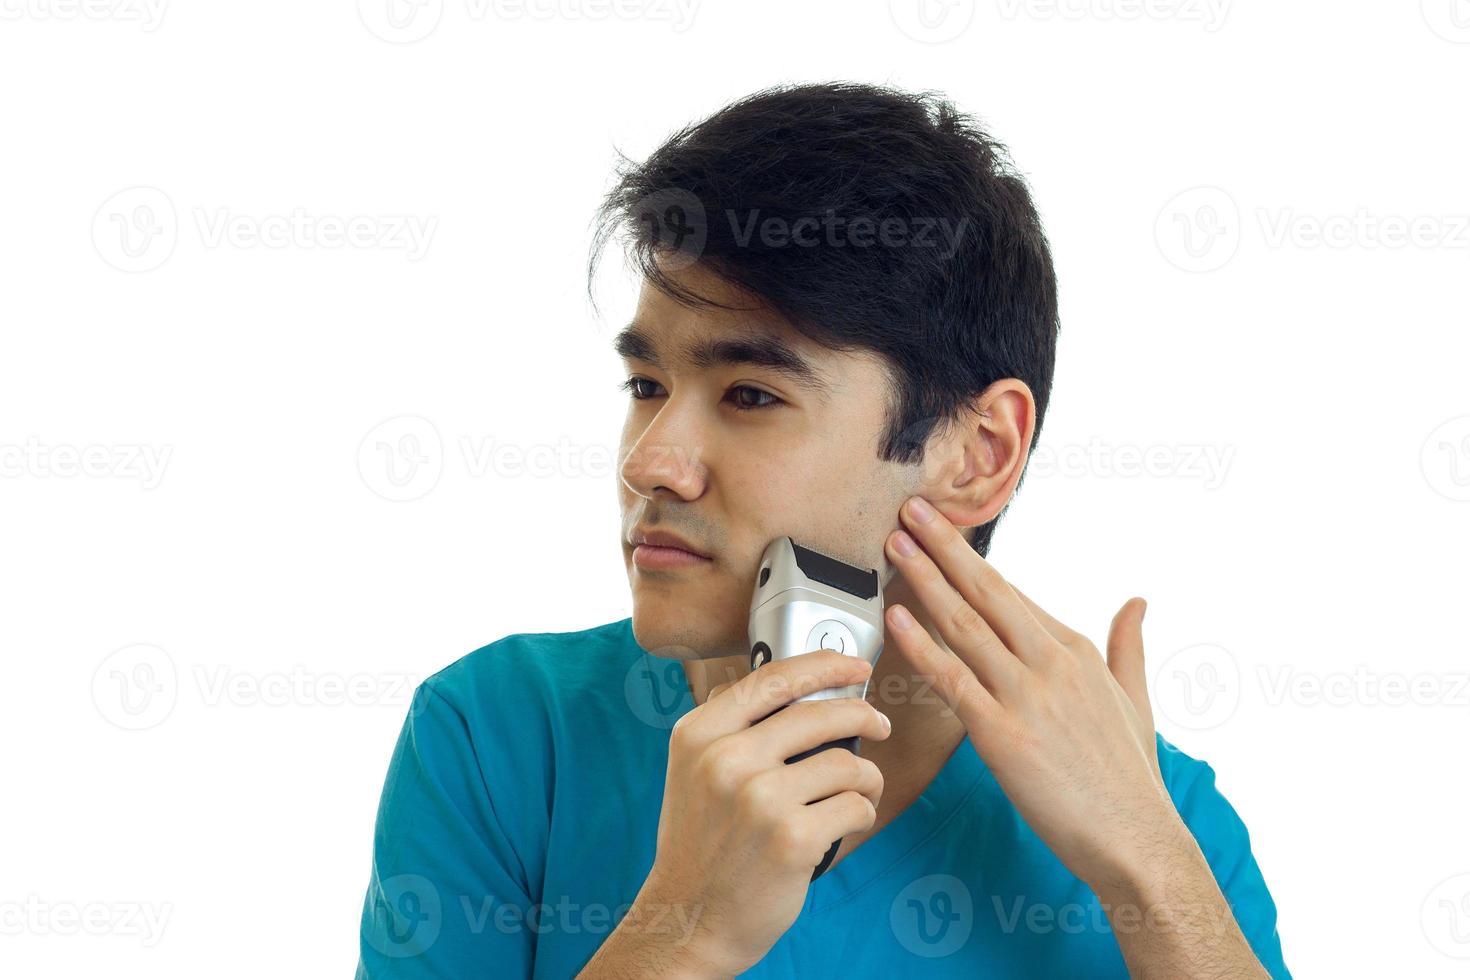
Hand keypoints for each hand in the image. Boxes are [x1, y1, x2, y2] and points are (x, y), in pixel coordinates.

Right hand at [639, 649, 891, 976]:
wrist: (688, 918)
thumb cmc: (701, 843)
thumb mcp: (694, 770)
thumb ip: (733, 726)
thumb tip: (796, 685)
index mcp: (699, 734)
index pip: (772, 678)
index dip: (823, 664)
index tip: (854, 665)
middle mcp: (726, 760)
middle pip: (819, 714)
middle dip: (863, 715)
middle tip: (878, 724)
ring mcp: (759, 800)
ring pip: (846, 763)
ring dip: (867, 776)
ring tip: (861, 790)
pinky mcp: (792, 839)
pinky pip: (854, 806)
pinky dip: (862, 813)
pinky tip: (849, 823)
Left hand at [882, 495, 1181, 894]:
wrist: (1136, 840)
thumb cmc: (1131, 779)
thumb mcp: (1137, 700)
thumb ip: (1130, 647)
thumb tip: (1138, 601)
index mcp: (1077, 652)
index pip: (1014, 594)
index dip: (973, 560)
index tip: (943, 530)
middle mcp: (1052, 663)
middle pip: (988, 592)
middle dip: (945, 547)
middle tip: (910, 509)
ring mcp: (1027, 696)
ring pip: (965, 625)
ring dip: (925, 579)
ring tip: (894, 544)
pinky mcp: (1002, 734)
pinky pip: (953, 679)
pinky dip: (921, 644)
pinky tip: (895, 617)